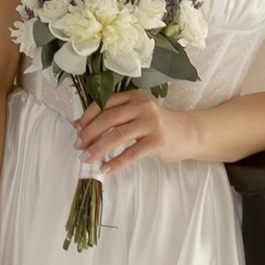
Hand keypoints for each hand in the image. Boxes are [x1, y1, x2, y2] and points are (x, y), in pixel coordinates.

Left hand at [73, 91, 188, 172]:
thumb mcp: (137, 113)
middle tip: (78, 146)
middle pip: (107, 119)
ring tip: (87, 159)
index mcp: (133, 96)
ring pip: (117, 136)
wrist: (188, 133)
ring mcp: (151, 123)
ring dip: (98, 149)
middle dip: (89, 134)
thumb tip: (82, 126)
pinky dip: (116, 162)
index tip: (76, 130)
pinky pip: (132, 153)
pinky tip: (106, 168)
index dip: (87, 117)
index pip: (104, 104)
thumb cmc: (157, 125)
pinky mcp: (158, 141)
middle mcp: (141, 106)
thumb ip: (115, 116)